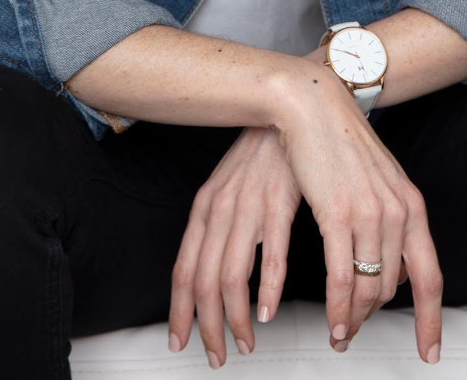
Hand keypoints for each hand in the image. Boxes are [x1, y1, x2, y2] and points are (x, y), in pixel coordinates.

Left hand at [167, 123, 302, 366]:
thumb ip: (218, 226)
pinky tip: (268, 311)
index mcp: (205, 208)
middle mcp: (221, 210)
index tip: (179, 340)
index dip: (178, 310)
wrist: (288, 111)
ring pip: (231, 276)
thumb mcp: (228, 188)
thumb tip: (211, 269)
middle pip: (203, 282)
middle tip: (216, 354)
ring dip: (236, 319)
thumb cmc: (261, 154)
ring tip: (244, 343)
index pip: (183, 269)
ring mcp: (249, 207)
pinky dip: (268, 290)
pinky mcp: (279, 204)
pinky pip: (271, 256)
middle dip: (207, 327)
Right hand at [275, 58, 442, 363]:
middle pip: (391, 288)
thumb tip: (396, 268)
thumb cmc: (340, 141)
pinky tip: (332, 323)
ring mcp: (370, 213)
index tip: (429, 350)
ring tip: (340, 334)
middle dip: (372, 318)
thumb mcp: (380, 182)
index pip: (430, 276)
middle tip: (354, 332)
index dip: (432, 319)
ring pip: (367, 288)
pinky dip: (338, 307)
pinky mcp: (338, 213)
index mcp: (411, 205)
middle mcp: (397, 212)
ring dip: (353, 319)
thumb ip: (392, 222)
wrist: (314, 105)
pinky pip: (343, 277)